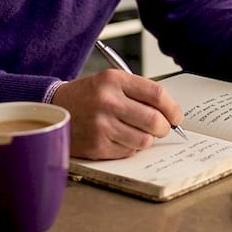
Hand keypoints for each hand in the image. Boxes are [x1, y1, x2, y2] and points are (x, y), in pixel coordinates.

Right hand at [50, 70, 183, 159]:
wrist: (54, 109)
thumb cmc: (88, 96)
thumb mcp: (110, 82)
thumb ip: (139, 93)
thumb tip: (170, 113)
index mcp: (114, 80)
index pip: (157, 94)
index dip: (173, 108)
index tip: (176, 116)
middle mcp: (108, 101)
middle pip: (155, 120)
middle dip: (164, 128)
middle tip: (161, 128)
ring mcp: (101, 125)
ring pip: (144, 140)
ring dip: (146, 139)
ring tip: (136, 132)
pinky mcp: (96, 145)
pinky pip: (128, 152)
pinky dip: (129, 147)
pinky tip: (118, 138)